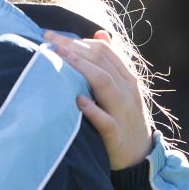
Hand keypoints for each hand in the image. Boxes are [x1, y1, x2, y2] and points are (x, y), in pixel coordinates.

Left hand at [47, 30, 153, 170]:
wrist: (140, 156)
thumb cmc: (123, 117)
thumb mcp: (122, 88)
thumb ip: (111, 62)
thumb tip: (100, 34)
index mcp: (127, 79)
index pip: (105, 51)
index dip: (79, 40)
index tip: (53, 35)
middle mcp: (127, 91)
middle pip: (102, 61)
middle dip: (74, 47)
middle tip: (48, 37)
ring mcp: (123, 112)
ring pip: (105, 83)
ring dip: (82, 68)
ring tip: (59, 56)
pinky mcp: (116, 133)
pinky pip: (106, 120)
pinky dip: (92, 109)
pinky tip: (78, 100)